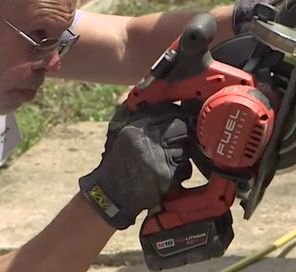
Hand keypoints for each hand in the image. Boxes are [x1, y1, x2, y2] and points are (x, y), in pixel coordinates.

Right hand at [78, 102, 193, 229]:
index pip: (168, 111)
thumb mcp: (119, 132)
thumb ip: (136, 114)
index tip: (182, 119)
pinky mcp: (164, 174)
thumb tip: (157, 100)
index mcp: (136, 126)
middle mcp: (146, 138)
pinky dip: (182, 171)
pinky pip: (184, 167)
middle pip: (181, 127)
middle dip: (185, 133)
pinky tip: (170, 174)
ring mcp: (156, 156)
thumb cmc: (116, 162)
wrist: (110, 193)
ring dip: (184, 153)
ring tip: (171, 159)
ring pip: (185, 148)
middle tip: (184, 139)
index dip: (178, 115)